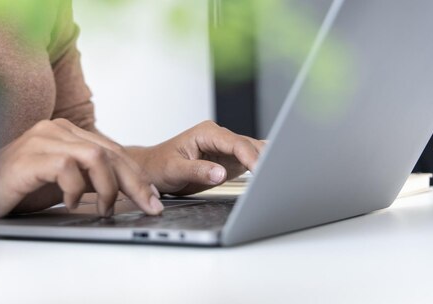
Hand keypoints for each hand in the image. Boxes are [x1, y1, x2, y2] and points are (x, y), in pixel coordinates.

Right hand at [0, 119, 163, 218]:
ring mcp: (42, 140)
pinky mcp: (30, 156)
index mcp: (65, 133)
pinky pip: (68, 167)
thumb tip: (123, 193)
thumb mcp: (60, 184)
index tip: (152, 198)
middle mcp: (55, 130)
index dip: (136, 175)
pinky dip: (76, 189)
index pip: (112, 150)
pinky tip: (70, 203)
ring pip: (95, 156)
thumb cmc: (15, 188)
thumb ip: (87, 179)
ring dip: (108, 187)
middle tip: (149, 205)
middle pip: (110, 152)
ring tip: (104, 207)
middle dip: (135, 182)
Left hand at [129, 120, 265, 195]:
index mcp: (207, 133)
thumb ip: (197, 170)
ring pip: (254, 152)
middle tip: (277, 177)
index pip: (236, 143)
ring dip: (266, 163)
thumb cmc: (159, 165)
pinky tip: (275, 172)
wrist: (152, 169)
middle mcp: (219, 137)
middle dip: (264, 160)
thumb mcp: (175, 169)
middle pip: (249, 146)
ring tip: (280, 176)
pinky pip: (251, 160)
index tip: (260, 171)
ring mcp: (227, 148)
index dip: (251, 156)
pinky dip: (262, 166)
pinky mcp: (230, 160)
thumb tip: (219, 172)